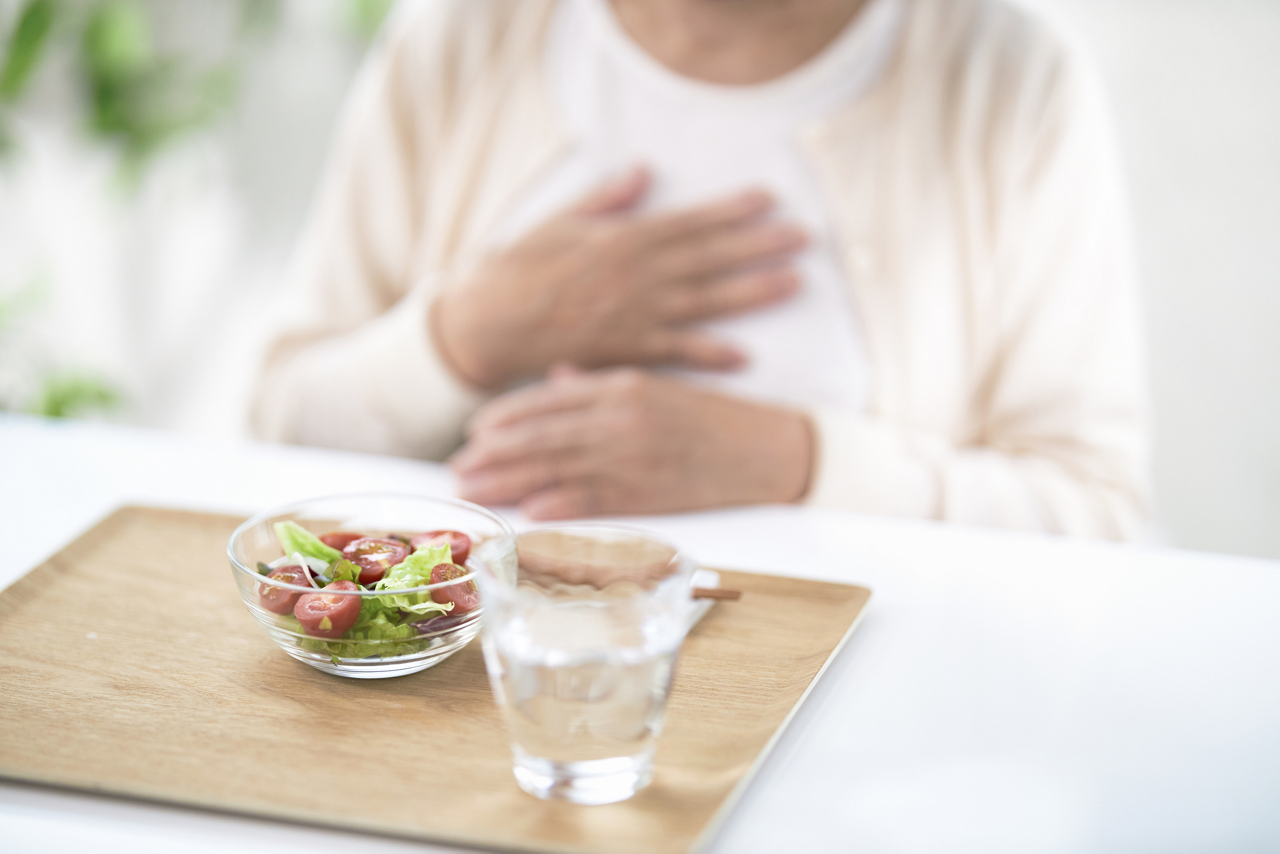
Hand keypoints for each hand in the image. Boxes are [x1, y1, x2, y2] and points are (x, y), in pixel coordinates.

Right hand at [432, 168, 805, 388]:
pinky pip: (676, 354)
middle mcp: (638, 276)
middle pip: (710, 257)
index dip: (732, 210)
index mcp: (623, 240)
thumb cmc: (519, 269)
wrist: (490, 325)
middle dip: (760, 245)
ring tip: (793, 282)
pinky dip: (710, 356)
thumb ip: (606, 199)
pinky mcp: (626, 351)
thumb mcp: (560, 221)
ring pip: (706, 301)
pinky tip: (744, 356)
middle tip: (804, 238)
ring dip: (752, 292)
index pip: (689, 221)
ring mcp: (635, 316)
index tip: (769, 199)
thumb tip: (641, 171)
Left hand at [449, 365, 813, 517]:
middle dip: (493, 453)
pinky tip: (527, 511)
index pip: (548, 398)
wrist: (772, 450)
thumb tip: (557, 378)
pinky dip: (559, 505)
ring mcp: (635, 456)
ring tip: (472, 490)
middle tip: (456, 469)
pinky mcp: (652, 493)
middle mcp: (622, 417)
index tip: (473, 431)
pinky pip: (596, 500)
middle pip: (542, 435)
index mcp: (624, 384)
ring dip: (509, 480)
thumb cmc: (714, 418)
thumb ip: (602, 383)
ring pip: (557, 467)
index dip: (506, 416)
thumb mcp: (658, 386)